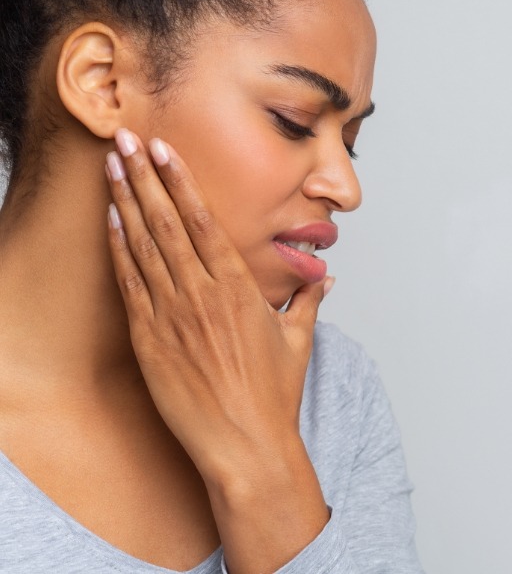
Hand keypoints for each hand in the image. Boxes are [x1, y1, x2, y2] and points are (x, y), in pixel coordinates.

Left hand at [105, 128, 330, 572]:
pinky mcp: (150, 340)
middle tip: (127, 138)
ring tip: (112, 166)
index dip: (180, 179)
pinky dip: (119, 249)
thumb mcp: (298, 341)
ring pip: (144, 245)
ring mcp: (171, 315)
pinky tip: (112, 221)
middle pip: (168, 220)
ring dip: (126, 201)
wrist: (245, 447)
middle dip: (145, 174)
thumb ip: (307, 301)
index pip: (203, 219)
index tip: (164, 149)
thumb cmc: (272, 395)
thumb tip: (325, 278)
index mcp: (238, 287)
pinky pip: (130, 284)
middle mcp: (201, 293)